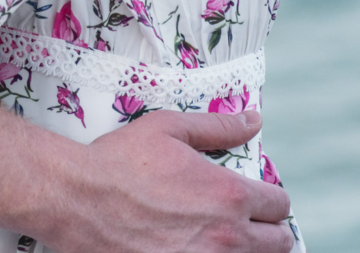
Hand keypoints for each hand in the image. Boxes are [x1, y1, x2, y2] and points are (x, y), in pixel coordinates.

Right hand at [52, 108, 293, 252]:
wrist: (79, 202)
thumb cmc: (121, 161)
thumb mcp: (168, 129)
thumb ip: (217, 126)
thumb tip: (253, 119)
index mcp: (228, 195)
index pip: (279, 204)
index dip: (272, 197)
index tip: (259, 196)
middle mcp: (227, 238)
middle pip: (280, 243)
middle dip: (270, 229)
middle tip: (249, 221)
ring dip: (248, 250)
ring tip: (225, 237)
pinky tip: (201, 248)